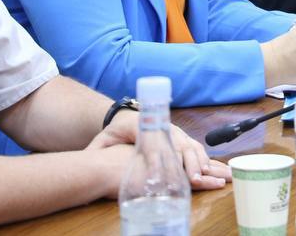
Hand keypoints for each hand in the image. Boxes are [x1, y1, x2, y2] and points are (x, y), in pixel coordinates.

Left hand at [90, 113, 229, 191]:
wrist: (128, 116)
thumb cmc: (117, 130)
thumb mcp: (104, 138)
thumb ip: (96, 149)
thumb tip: (86, 160)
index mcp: (142, 124)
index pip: (151, 143)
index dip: (157, 159)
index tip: (158, 175)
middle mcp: (163, 126)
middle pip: (177, 144)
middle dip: (185, 162)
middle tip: (191, 179)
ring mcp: (173, 131)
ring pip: (190, 145)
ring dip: (197, 162)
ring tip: (200, 179)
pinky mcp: (180, 137)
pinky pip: (195, 147)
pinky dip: (203, 159)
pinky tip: (208, 173)